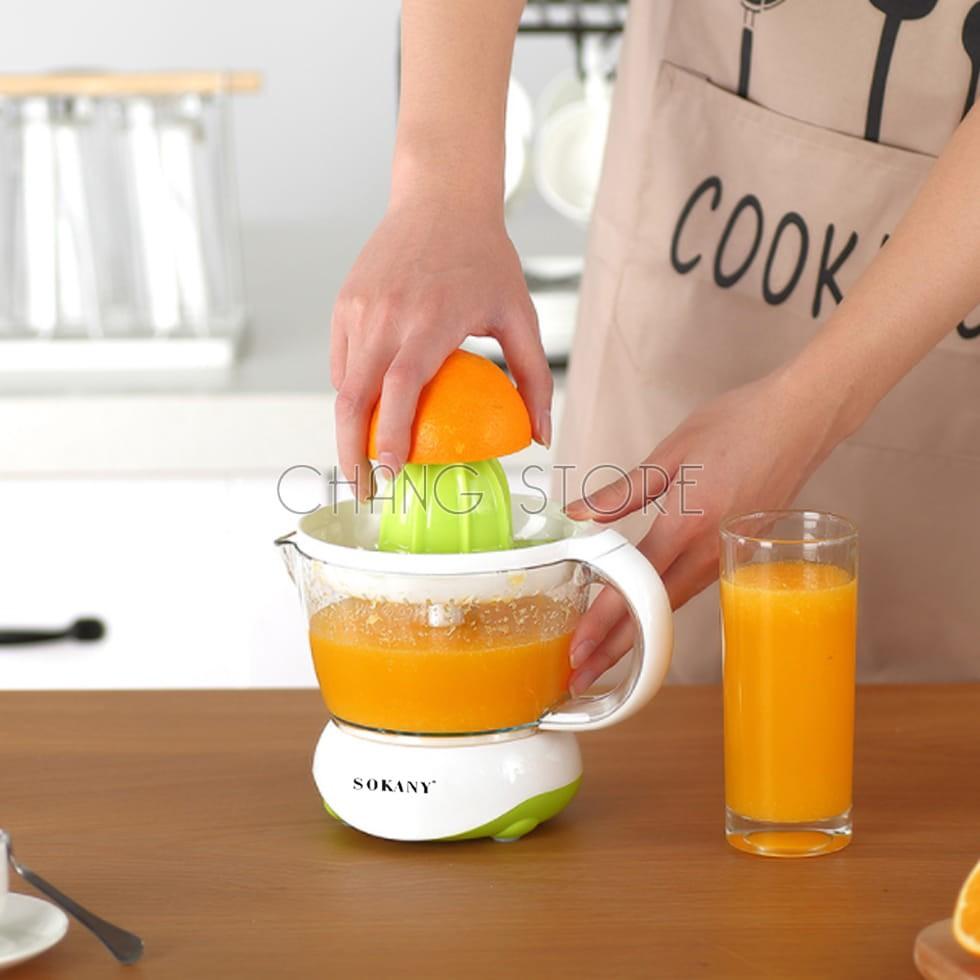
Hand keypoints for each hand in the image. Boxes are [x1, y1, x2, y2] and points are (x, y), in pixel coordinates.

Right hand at [330, 197, 551, 498]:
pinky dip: (352, 392)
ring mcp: (359, 307)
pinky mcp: (344, 303)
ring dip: (350, 428)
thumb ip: (534, 377)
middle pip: (353, 399)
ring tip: (367, 459)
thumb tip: (541, 437)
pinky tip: (372, 411)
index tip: (392, 475)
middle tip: (365, 491)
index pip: (400, 389)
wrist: (440, 199)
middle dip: (350, 454)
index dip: (391, 438)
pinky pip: (341, 362)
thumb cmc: (486, 258)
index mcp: (430, 319)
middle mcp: (386, 315)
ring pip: (342, 384)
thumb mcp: (520, 314)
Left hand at [563, 367, 847, 693]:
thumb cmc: (740, 425)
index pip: (636, 585)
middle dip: (615, 650)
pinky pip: (691, 590)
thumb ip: (622, 491)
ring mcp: (726, 557)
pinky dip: (661, 612)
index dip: (603, 621)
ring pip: (672, 608)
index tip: (577, 648)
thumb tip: (577, 514)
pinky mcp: (734, 554)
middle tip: (579, 678)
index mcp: (688, 523)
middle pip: (654, 615)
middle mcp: (709, 551)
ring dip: (637, 637)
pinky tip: (642, 618)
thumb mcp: (671, 452)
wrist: (802, 418)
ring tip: (603, 659)